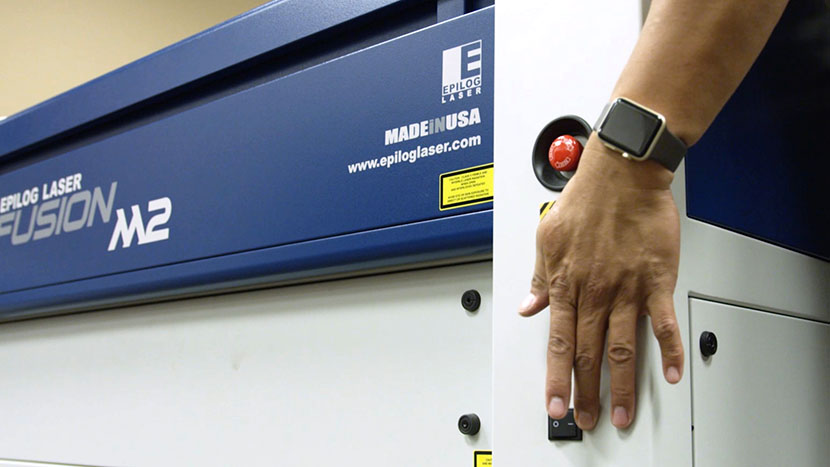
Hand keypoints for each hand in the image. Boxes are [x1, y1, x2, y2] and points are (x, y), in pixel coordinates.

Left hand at [518, 137, 683, 429]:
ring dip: (623, 386)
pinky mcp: (656, 280)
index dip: (556, 378)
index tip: (554, 403)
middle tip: (586, 418)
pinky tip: (672, 373)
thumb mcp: (546, 237)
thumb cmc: (584, 201)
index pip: (557, 343)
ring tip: (623, 412)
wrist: (621, 175)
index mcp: (565, 284)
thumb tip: (527, 305)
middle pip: (587, 354)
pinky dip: (669, 350)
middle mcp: (594, 292)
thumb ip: (538, 277)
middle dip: (585, 392)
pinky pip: (663, 322)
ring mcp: (626, 289)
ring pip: (621, 348)